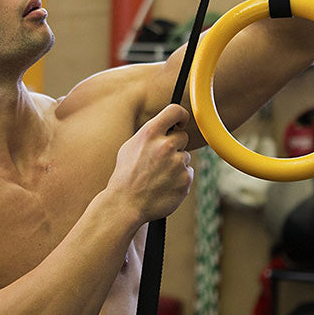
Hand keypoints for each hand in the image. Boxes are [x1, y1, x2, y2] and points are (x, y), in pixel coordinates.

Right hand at [109, 104, 193, 222]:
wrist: (125, 204)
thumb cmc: (125, 176)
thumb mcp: (130, 147)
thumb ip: (150, 134)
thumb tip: (166, 126)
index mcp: (150, 133)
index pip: (175, 110)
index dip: (180, 115)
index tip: (180, 122)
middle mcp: (166, 145)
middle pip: (182, 136)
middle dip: (175, 145)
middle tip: (161, 159)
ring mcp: (177, 163)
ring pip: (184, 157)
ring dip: (176, 164)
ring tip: (158, 176)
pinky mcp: (185, 179)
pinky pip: (188, 173)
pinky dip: (179, 179)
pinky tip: (164, 185)